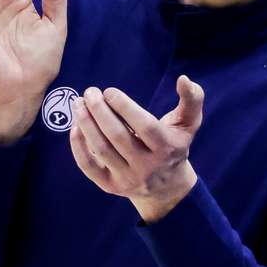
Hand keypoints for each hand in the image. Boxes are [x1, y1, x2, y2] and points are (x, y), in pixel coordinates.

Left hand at [69, 76, 203, 221]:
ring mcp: (128, 178)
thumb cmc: (175, 146)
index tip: (109, 91)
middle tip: (90, 92)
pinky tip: (75, 127)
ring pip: (102, 149)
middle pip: (118, 137)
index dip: (125, 107)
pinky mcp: (110, 186)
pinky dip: (78, 146)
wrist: (167, 188)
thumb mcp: (189, 124)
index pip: (144, 126)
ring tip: (78, 103)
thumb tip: (184, 78)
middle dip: (100, 111)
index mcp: (167, 148)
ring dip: (86, 124)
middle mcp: (147, 166)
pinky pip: (89, 167)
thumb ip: (192, 100)